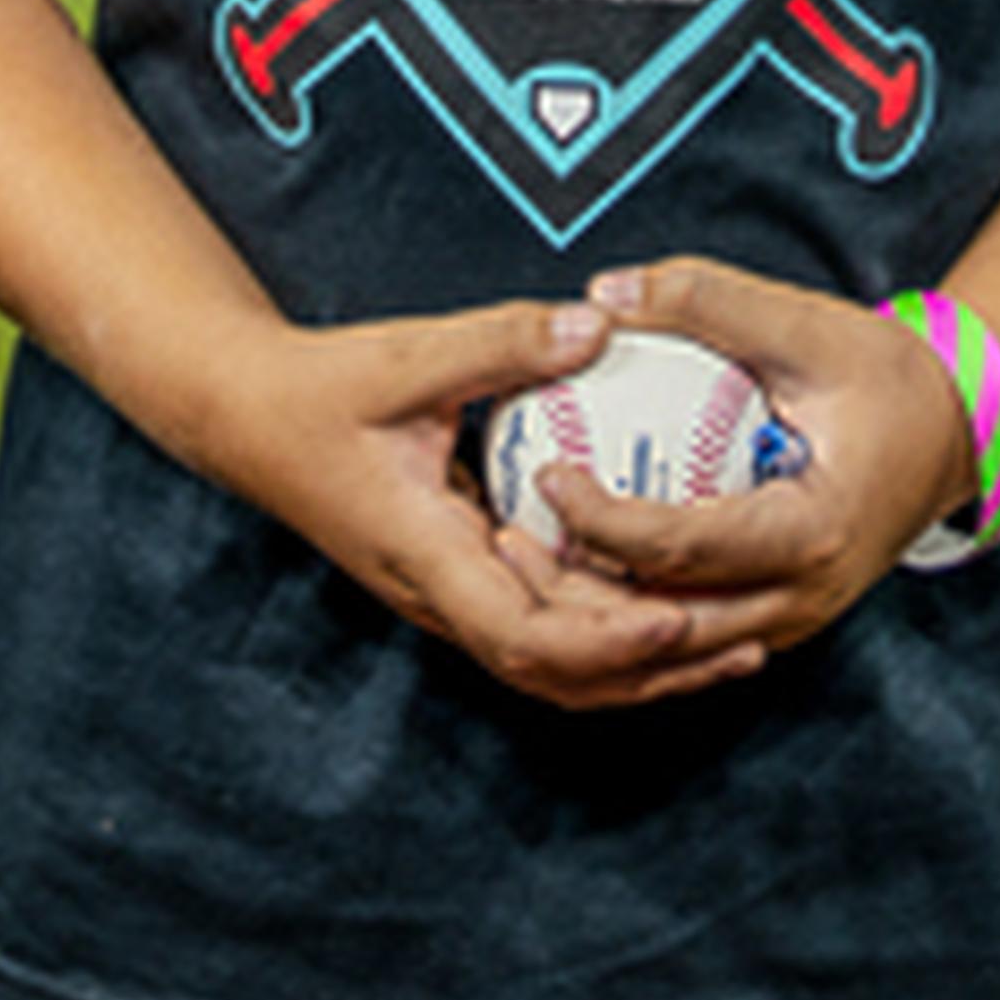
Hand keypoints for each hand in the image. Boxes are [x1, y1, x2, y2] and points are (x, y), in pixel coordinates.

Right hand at [210, 296, 773, 715]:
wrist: (253, 421)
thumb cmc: (323, 389)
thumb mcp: (406, 357)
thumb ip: (500, 344)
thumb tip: (596, 326)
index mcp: (428, 557)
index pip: (525, 637)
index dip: (607, 642)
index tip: (680, 615)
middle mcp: (442, 598)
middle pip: (558, 673)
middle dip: (650, 669)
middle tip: (746, 639)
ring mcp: (451, 596)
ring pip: (555, 661)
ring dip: (637, 663)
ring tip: (730, 640)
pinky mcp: (461, 576)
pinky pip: (543, 622)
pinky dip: (606, 627)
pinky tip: (666, 596)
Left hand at [528, 257, 976, 661]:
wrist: (955, 432)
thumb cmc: (885, 377)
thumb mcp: (806, 325)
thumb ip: (708, 301)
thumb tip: (603, 292)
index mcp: (809, 532)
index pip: (681, 547)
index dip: (601, 520)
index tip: (544, 473)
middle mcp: (800, 597)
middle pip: (664, 623)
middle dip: (577, 593)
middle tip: (507, 539)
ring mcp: (791, 621)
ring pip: (672, 646)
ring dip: (595, 612)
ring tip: (524, 558)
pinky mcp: (778, 617)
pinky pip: (692, 629)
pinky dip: (631, 607)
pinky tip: (575, 563)